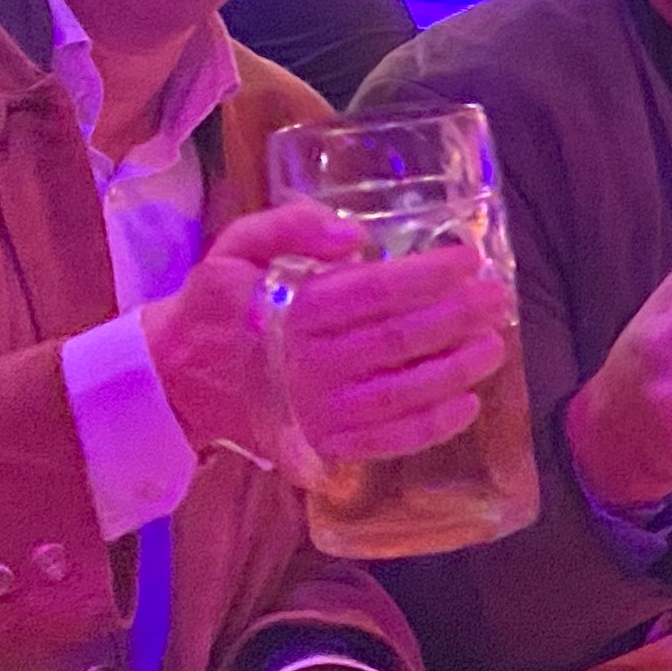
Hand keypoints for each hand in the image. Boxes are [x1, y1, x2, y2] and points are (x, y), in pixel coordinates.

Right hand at [141, 200, 510, 477]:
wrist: (174, 381)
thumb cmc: (216, 305)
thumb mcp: (235, 246)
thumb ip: (289, 226)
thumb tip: (352, 232)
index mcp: (291, 310)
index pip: (373, 291)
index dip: (426, 275)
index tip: (468, 258)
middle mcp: (309, 364)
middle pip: (396, 341)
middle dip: (455, 318)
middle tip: (497, 297)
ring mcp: (318, 411)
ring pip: (399, 394)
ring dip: (453, 371)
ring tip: (493, 346)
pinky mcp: (323, 444)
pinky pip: (385, 441)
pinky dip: (428, 428)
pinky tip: (466, 404)